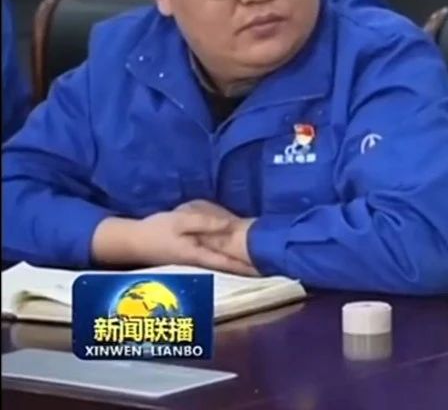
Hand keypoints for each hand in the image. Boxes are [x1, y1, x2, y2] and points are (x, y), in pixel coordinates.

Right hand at [91, 211, 256, 275]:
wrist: (132, 242)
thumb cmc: (156, 230)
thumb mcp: (180, 221)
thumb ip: (205, 223)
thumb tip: (230, 225)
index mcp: (199, 255)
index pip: (230, 262)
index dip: (249, 266)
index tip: (268, 267)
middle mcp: (201, 262)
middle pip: (230, 266)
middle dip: (250, 266)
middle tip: (274, 265)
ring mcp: (197, 262)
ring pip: (225, 263)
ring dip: (242, 263)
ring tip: (263, 262)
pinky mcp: (193, 257)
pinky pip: (217, 259)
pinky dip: (230, 258)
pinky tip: (240, 255)